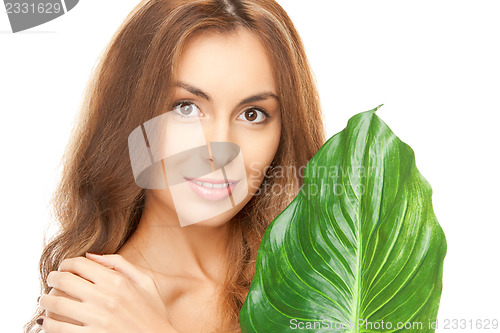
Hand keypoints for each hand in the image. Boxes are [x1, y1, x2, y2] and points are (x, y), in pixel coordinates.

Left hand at [38, 253, 177, 332]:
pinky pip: (58, 329)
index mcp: (118, 281)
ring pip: (57, 305)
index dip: (66, 263)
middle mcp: (106, 298)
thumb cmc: (154, 314)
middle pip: (64, 280)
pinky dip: (48, 324)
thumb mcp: (146, 283)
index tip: (62, 268)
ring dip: (45, 301)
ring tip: (44, 301)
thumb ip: (120, 264)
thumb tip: (91, 255)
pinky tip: (49, 322)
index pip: (80, 264)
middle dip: (52, 279)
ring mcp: (98, 319)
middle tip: (50, 281)